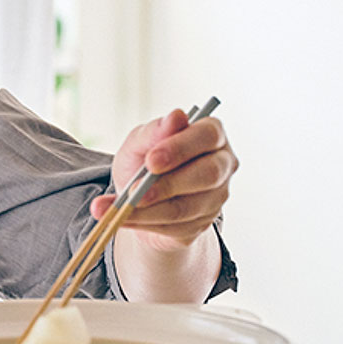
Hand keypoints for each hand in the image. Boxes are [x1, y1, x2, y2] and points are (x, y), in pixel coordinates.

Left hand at [92, 107, 237, 252]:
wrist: (139, 197)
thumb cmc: (144, 160)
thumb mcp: (139, 143)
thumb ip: (154, 131)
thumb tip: (176, 116)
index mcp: (211, 134)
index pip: (207, 136)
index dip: (180, 148)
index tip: (151, 160)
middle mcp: (222, 164)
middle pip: (207, 174)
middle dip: (168, 184)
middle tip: (136, 190)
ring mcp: (216, 197)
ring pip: (187, 207)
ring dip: (149, 209)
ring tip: (120, 207)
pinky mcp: (203, 223)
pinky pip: (175, 227)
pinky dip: (143, 223)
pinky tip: (121, 219)